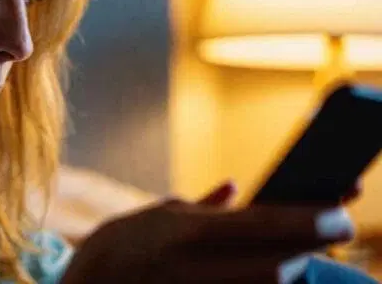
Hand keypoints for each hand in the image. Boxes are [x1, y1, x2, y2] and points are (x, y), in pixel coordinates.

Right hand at [60, 182, 355, 283]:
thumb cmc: (119, 247)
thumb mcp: (154, 215)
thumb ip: (199, 205)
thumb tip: (233, 188)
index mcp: (186, 232)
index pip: (261, 224)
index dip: (307, 218)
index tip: (343, 213)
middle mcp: (196, 266)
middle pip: (275, 265)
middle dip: (309, 247)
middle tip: (334, 228)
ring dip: (289, 268)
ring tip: (298, 249)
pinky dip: (262, 282)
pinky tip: (272, 267)